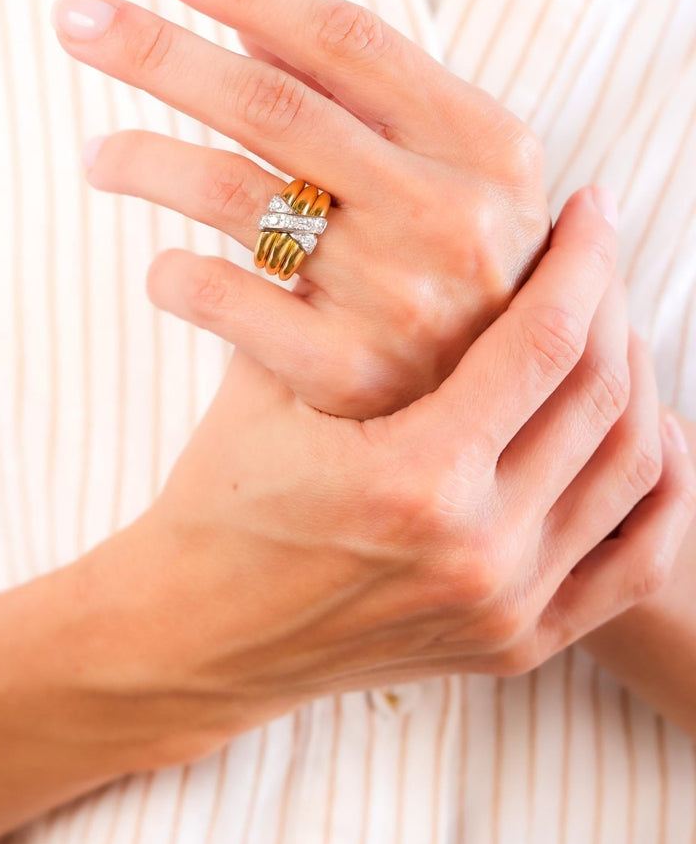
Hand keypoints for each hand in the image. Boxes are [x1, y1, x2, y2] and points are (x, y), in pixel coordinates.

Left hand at [51, 0, 550, 416]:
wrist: (505, 416)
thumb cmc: (460, 273)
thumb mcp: (450, 174)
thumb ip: (362, 100)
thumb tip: (248, 18)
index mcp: (482, 145)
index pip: (349, 39)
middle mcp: (448, 212)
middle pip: (273, 103)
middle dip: (160, 51)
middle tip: (74, 17)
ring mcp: (398, 296)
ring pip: (234, 193)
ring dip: (144, 159)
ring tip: (94, 155)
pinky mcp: (346, 373)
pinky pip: (226, 300)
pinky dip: (173, 278)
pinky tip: (157, 271)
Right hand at [72, 190, 695, 754]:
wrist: (194, 634)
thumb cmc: (216, 501)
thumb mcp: (261, 390)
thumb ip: (330, 301)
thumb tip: (394, 199)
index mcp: (413, 479)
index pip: (542, 342)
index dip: (580, 260)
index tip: (590, 209)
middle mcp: (478, 552)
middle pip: (600, 395)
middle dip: (609, 304)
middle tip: (595, 257)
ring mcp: (505, 609)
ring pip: (631, 469)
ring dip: (636, 382)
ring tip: (610, 328)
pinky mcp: (513, 644)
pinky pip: (633, 563)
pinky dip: (661, 491)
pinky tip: (649, 431)